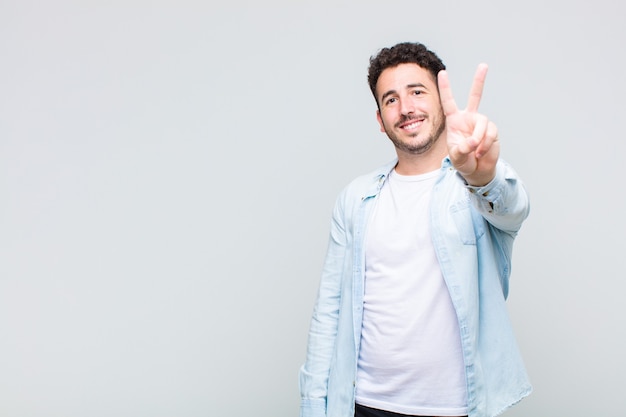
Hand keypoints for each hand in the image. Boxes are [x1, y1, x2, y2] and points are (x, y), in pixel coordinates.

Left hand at [438, 64, 498, 185]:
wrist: (477, 170)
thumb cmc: (463, 161)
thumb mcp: (456, 157)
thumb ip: (461, 149)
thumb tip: (473, 141)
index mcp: (454, 121)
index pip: (449, 102)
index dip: (446, 88)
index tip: (442, 73)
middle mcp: (469, 118)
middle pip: (475, 96)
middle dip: (479, 80)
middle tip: (484, 65)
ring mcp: (481, 123)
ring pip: (482, 123)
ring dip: (478, 138)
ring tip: (475, 151)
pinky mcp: (492, 130)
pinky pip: (490, 134)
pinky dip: (485, 145)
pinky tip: (480, 152)